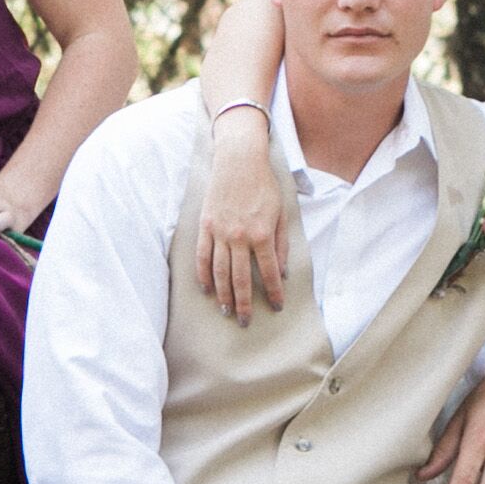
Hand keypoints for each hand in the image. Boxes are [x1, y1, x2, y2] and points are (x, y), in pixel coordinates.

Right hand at [195, 108, 288, 320]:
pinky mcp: (206, 226)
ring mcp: (220, 232)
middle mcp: (240, 237)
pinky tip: (207, 290)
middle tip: (246, 322)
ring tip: (227, 311)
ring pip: (219, 272)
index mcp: (262, 234)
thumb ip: (281, 244)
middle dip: (245, 304)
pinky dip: (204, 275)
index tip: (276, 306)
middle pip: (240, 279)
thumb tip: (281, 271)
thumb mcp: (281, 213)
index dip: (273, 292)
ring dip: (223, 295)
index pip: (268, 272)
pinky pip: (203, 257)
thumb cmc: (264, 185)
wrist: (239, 161)